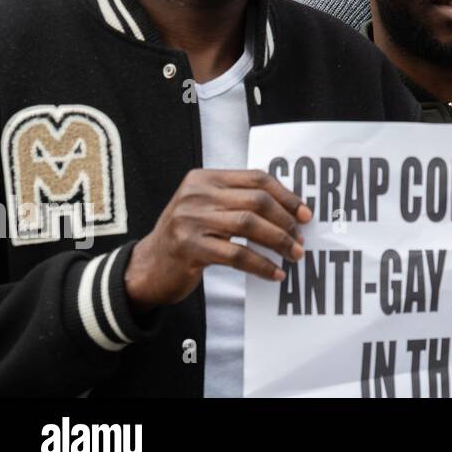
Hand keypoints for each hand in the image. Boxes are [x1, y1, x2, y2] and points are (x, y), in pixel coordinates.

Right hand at [124, 169, 309, 312]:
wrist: (147, 268)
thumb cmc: (188, 236)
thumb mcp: (208, 208)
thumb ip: (239, 200)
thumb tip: (292, 210)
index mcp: (205, 178)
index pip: (257, 178)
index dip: (286, 196)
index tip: (305, 214)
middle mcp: (196, 194)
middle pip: (257, 201)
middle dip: (286, 221)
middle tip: (300, 239)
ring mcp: (190, 220)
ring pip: (249, 225)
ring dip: (278, 241)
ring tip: (294, 254)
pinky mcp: (189, 248)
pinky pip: (236, 255)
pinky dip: (261, 264)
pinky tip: (275, 273)